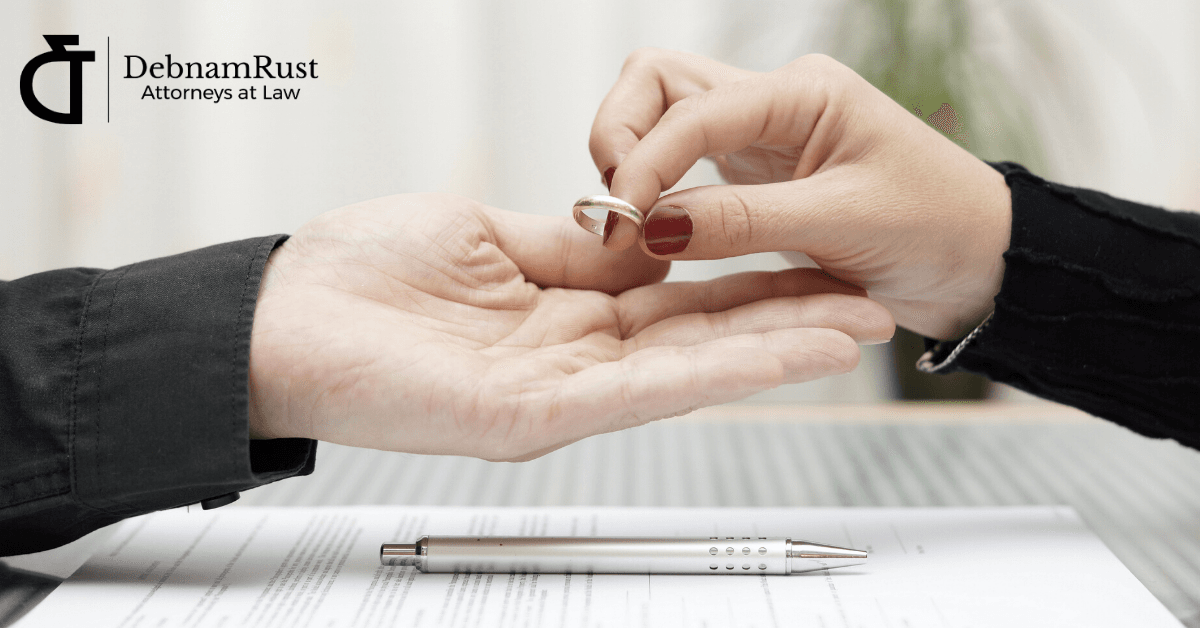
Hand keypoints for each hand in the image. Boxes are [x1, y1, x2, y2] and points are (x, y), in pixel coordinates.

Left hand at [247, 194, 893, 459]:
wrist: (277, 317)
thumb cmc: (360, 275)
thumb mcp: (486, 234)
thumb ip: (570, 246)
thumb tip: (639, 234)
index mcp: (561, 311)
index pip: (676, 298)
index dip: (747, 282)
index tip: (811, 263)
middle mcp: (569, 360)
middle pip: (698, 339)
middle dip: (786, 320)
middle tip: (867, 306)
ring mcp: (556, 394)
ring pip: (687, 370)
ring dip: (774, 350)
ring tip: (853, 328)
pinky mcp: (532, 416)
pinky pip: (640, 390)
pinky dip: (717, 369)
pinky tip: (779, 352)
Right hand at [590, 49, 1011, 339]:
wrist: (981, 261)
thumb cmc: (938, 229)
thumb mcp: (843, 224)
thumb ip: (743, 221)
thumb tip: (650, 223)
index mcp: (802, 93)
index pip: (690, 106)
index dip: (645, 160)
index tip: (621, 220)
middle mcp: (773, 102)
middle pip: (658, 82)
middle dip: (620, 134)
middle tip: (610, 208)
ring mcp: (760, 136)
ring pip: (662, 117)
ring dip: (631, 159)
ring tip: (626, 221)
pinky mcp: (754, 176)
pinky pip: (682, 164)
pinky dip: (655, 188)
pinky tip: (651, 227)